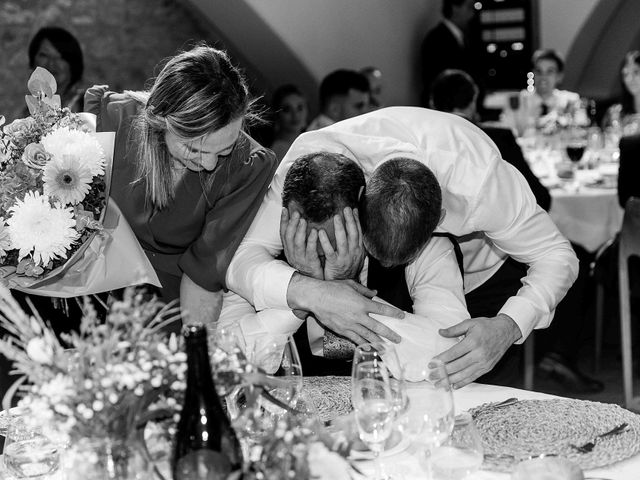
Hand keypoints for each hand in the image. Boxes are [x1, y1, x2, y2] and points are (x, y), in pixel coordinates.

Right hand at [280, 208, 322, 278]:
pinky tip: (315, 232)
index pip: (283, 233)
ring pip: (297, 243)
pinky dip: (311, 241)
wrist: (314, 281)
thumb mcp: (300, 251)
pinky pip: (310, 251)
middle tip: (296, 213)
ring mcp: (301, 259)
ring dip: (300, 231)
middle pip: (289, 236)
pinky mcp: (311, 263)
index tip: (285, 209)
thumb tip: (299, 221)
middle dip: (292, 223)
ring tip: (304, 220)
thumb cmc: (308, 263)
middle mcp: (292, 253)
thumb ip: (299, 238)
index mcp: (289, 249)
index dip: (283, 221)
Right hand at [287, 274, 403, 344]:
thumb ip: (364, 290)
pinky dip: (363, 344)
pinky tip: (369, 348)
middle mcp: (358, 316)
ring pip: (368, 337)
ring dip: (378, 343)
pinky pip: (355, 339)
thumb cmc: (332, 288)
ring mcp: (350, 325)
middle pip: (378, 328)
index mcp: (362, 303)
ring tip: (386, 348)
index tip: (401, 316)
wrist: (316, 298)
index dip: (393, 313)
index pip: (382, 309)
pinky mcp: (342, 330)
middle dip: (390, 334)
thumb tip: (374, 293)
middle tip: (398, 339)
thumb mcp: (350, 285)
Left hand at [321, 207, 364, 280]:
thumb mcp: (354, 257)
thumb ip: (354, 245)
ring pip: (343, 240)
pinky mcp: (334, 263)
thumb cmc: (346, 269)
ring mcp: (345, 258)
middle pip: (353, 233)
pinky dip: (325, 241)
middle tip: (345, 209)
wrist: (343, 286)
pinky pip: (329, 251)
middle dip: (350, 220)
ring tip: (336, 217)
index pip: (358, 232)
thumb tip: (355, 232)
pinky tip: (320, 233)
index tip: (353, 209)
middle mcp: (354, 253)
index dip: (356, 220)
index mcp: (359, 250)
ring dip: (340, 228)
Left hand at [431, 314, 521, 388]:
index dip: (442, 359)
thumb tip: (440, 332)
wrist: (505, 331)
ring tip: (439, 384)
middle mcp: (479, 354)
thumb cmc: (487, 326)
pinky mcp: (487, 368)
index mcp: (473, 342)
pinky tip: (453, 386)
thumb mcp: (470, 323)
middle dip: (443, 372)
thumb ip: (454, 329)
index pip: (454, 353)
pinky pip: (473, 377)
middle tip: (431, 376)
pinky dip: (463, 383)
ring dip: (450, 380)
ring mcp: (484, 363)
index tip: (432, 363)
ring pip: (464, 374)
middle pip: (457, 366)